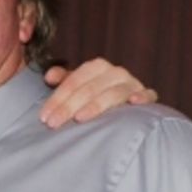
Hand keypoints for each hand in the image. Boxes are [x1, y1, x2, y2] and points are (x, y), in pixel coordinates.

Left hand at [40, 59, 156, 127]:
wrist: (120, 102)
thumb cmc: (92, 95)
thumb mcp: (76, 86)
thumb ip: (62, 80)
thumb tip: (49, 76)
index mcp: (96, 67)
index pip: (74, 82)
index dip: (57, 98)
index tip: (44, 116)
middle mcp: (115, 73)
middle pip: (90, 88)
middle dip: (69, 106)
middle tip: (53, 123)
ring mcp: (132, 84)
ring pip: (114, 93)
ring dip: (96, 105)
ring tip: (80, 118)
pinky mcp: (146, 96)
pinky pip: (148, 94)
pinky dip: (143, 96)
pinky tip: (134, 102)